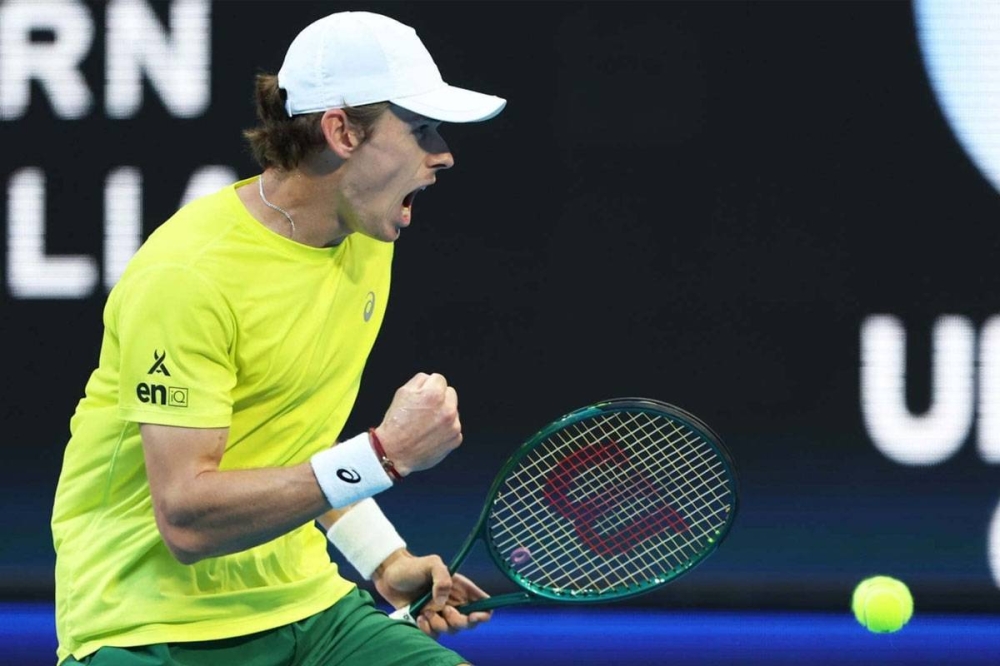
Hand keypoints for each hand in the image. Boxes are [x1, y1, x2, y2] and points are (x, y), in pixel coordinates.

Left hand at [373, 549, 491, 638]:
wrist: (389, 576)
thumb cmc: (412, 566)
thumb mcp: (432, 564)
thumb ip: (442, 578)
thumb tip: (443, 603)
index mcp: (461, 588)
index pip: (483, 604)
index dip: (484, 614)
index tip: (474, 616)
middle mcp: (453, 603)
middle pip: (469, 623)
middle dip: (458, 621)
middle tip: (444, 611)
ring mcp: (440, 614)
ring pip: (450, 630)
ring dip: (438, 624)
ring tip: (424, 611)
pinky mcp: (427, 623)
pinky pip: (434, 635)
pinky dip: (427, 630)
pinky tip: (418, 617)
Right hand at [374, 373, 462, 475]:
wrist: (394, 453)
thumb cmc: (396, 425)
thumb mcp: (402, 392)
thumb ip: (420, 380)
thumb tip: (430, 379)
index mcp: (434, 395)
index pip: (439, 379)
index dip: (429, 386)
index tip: (423, 396)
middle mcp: (447, 409)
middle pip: (450, 393)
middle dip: (439, 398)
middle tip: (425, 410)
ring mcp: (453, 426)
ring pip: (453, 411)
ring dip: (444, 414)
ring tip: (426, 424)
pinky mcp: (455, 439)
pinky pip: (454, 427)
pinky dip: (446, 430)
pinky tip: (431, 434)